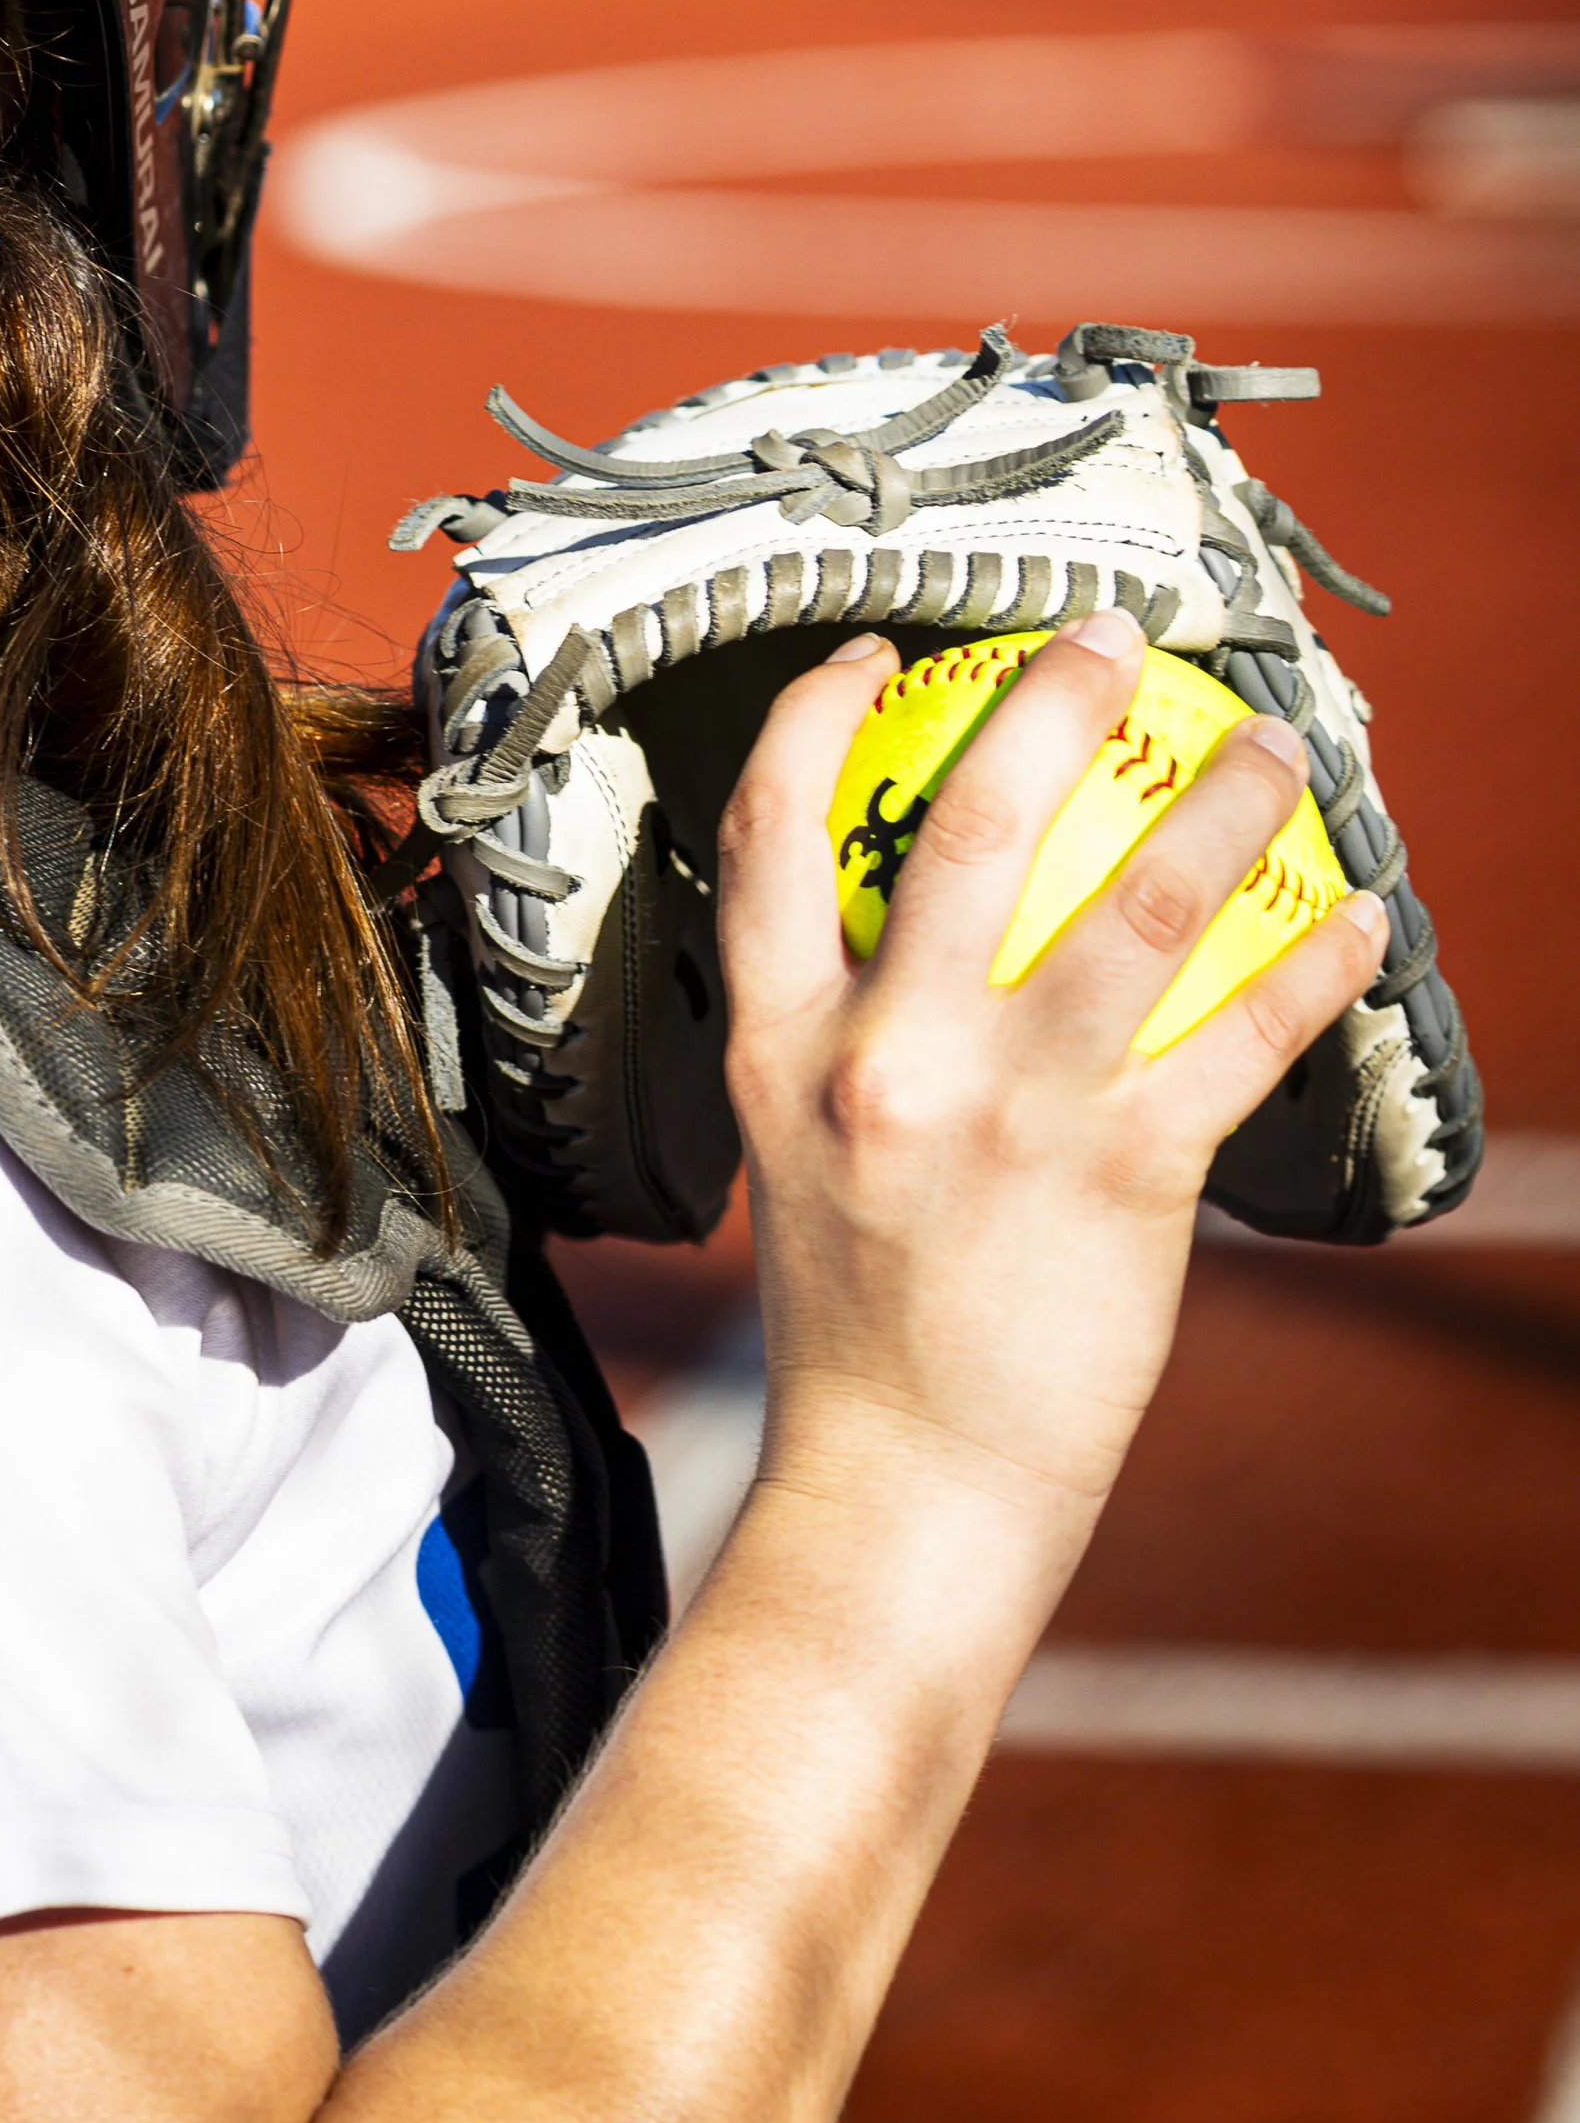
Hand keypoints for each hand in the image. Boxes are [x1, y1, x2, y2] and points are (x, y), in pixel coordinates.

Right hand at [717, 613, 1388, 1553]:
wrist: (907, 1486)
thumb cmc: (861, 1313)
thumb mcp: (796, 1147)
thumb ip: (836, 1030)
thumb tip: (902, 913)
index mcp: (780, 1045)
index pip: (767, 831)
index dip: (813, 714)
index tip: (877, 653)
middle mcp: (883, 1061)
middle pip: (968, 822)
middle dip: (1052, 701)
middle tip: (1112, 637)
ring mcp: (1005, 1116)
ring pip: (1144, 903)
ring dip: (1228, 800)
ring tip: (1272, 746)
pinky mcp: (1121, 1178)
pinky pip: (1243, 1036)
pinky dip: (1315, 961)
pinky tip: (1356, 920)